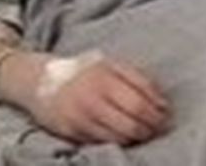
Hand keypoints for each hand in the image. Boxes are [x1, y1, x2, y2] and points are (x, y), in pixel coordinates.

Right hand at [25, 56, 171, 145]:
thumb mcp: (110, 63)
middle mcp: (91, 97)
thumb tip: (162, 101)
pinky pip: (102, 142)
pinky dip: (118, 140)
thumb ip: (137, 78)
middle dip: (150, 128)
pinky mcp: (70, 132)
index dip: (156, 111)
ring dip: (136, 137)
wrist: (39, 80)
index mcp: (104, 76)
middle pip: (131, 123)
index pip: (139, 101)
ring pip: (118, 136)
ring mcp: (80, 117)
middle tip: (158, 127)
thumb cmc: (83, 71)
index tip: (166, 114)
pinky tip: (124, 135)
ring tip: (144, 131)